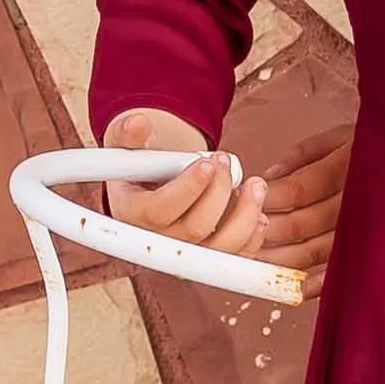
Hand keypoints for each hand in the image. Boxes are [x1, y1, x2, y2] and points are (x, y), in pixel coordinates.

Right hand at [101, 109, 352, 299]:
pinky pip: (236, 256)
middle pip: (196, 228)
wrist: (151, 190)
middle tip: (225, 161)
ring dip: (246, 214)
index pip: (159, 210)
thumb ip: (128, 132)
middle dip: (220, 191)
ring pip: (221, 248)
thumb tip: (139, 123)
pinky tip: (257, 208)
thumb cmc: (140, 169)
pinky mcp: (209, 260)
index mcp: (132, 214)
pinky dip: (253, 235)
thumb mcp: (128, 146)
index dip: (188, 189)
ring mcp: (185, 255)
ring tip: (255, 184)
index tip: (207, 163)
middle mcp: (158, 242)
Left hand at [252, 129, 351, 295]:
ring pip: (314, 250)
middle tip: (236, 233)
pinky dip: (318, 283)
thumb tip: (271, 177)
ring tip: (251, 262)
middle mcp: (356, 200)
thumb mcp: (345, 134)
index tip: (240, 199)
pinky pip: (340, 269)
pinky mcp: (373, 248)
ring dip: (280, 259)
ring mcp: (365, 228)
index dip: (265, 198)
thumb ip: (306, 153)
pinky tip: (295, 289)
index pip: (297, 189)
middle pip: (300, 223)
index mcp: (349, 166)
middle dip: (264, 229)